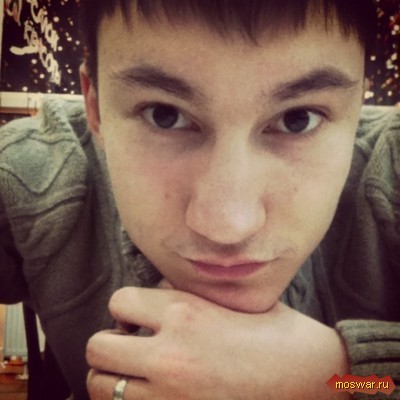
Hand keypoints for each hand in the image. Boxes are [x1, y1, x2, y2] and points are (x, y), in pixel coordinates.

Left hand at [86, 287, 348, 398]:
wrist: (311, 377)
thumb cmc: (275, 334)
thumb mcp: (231, 300)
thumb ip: (186, 296)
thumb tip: (153, 295)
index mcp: (185, 312)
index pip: (119, 301)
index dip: (125, 307)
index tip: (136, 317)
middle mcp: (170, 354)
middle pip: (97, 347)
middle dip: (109, 344)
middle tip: (130, 346)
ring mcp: (170, 395)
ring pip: (101, 387)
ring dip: (113, 378)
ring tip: (136, 374)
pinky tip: (153, 394)